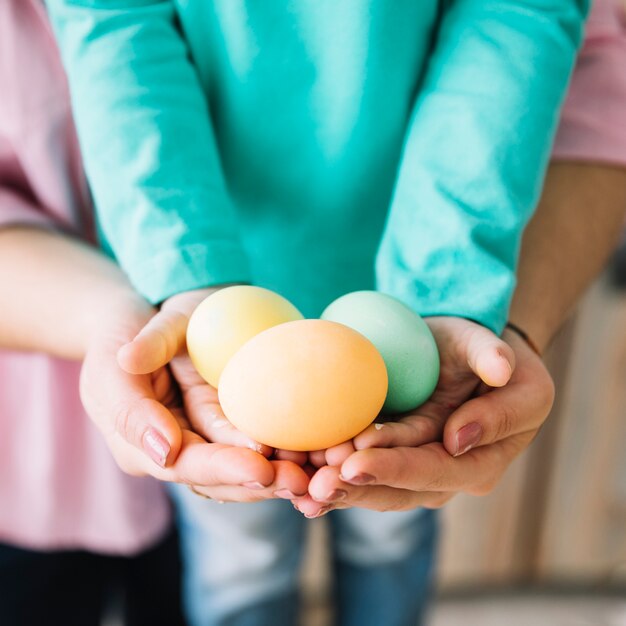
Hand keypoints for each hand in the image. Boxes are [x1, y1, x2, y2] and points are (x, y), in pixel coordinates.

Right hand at [82, 289, 309, 500]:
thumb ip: (131, 403)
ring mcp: (203, 433)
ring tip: (314, 473)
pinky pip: (254, 437)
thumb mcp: (114, 356)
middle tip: (300, 481)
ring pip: (241, 463)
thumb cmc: (121, 331)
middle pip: (219, 476)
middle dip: (259, 481)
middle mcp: (174, 448)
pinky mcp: (225, 417)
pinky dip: (282, 447)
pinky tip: (313, 451)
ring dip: (278, 471)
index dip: (223, 469)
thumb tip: (163, 450)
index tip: (260, 468)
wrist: (140, 314)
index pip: (184, 464)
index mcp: (139, 444)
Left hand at [295, 318, 553, 516]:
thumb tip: (463, 431)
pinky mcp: (391, 455)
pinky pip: (362, 469)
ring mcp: (417, 466)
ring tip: (301, 484)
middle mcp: (448, 473)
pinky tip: (299, 481)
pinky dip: (332, 475)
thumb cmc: (488, 353)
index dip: (398, 468)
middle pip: (401, 490)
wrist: (465, 352)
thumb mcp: (503, 358)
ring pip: (376, 487)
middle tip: (317, 483)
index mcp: (483, 459)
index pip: (438, 469)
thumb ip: (492, 378)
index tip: (357, 460)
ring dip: (338, 488)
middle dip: (357, 486)